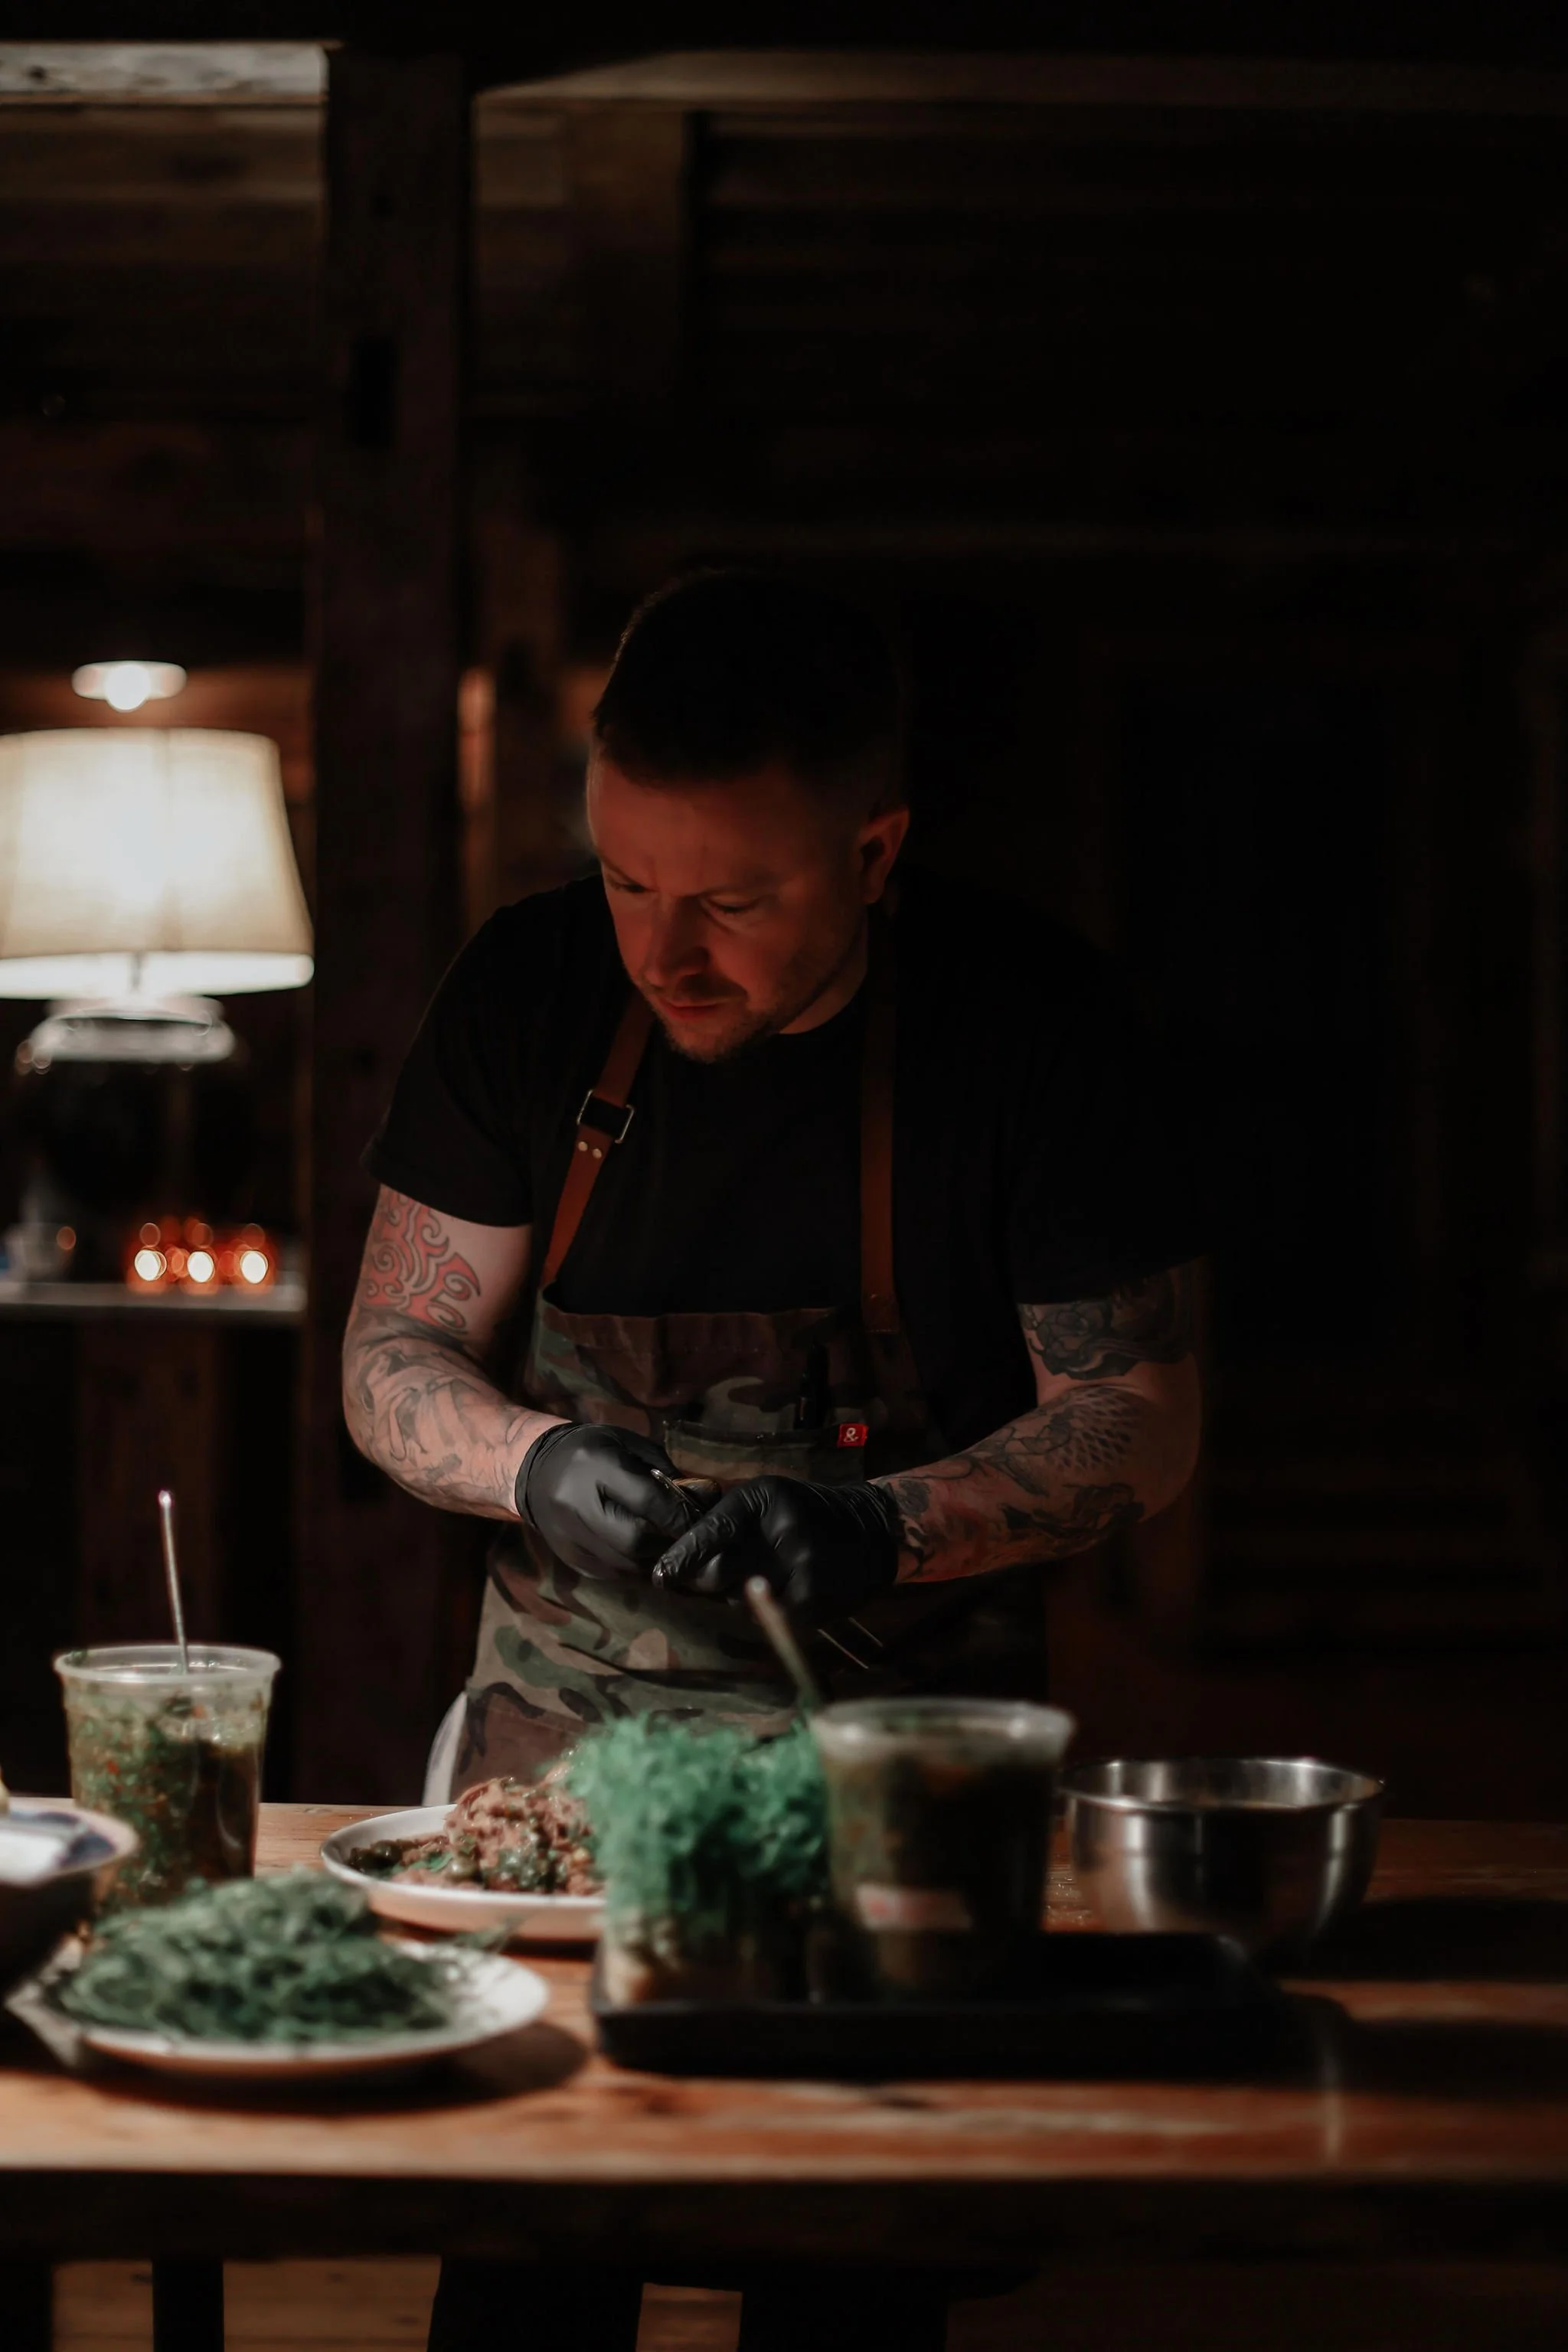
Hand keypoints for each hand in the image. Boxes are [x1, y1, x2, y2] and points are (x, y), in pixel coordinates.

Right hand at [516, 1423, 691, 1578]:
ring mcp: (569, 1537)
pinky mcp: (570, 1558)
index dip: (679, 1514)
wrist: (536, 1471)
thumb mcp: (627, 1444)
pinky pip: (614, 1573)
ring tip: (669, 1545)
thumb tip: (701, 1500)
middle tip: (685, 1536)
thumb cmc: (593, 1451)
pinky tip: (645, 1553)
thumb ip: (662, 1471)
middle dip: (667, 1541)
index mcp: (594, 1466)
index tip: (701, 1518)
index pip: (645, 1500)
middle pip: (635, 1540)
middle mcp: (576, 1504)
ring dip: (655, 1559)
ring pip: (626, 1564)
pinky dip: (636, 1566)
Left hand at [652, 1476, 902, 1616]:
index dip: (681, 1558)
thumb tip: (675, 1555)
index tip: (661, 1576)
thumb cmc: (803, 1513)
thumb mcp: (765, 1499)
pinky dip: (766, 1611)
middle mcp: (782, 1531)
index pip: (711, 1532)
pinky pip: (768, 1619)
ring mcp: (801, 1568)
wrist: (870, 1531)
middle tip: (710, 1579)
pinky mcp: (814, 1600)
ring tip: (760, 1578)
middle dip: (706, 1582)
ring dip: (738, 1596)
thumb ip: (724, 1520)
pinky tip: (781, 1593)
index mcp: (763, 1499)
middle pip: (717, 1575)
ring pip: (740, 1601)